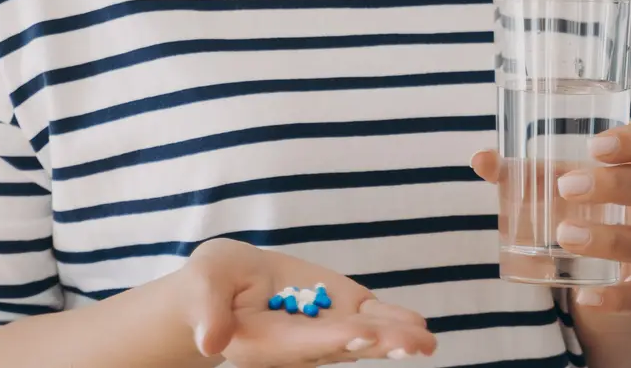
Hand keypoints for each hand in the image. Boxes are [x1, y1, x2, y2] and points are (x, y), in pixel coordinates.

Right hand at [175, 238, 436, 367]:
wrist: (227, 284)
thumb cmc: (212, 282)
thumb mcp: (205, 284)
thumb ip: (210, 312)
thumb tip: (210, 342)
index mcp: (266, 342)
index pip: (305, 342)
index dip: (335, 338)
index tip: (364, 335)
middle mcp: (302, 344)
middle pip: (343, 346)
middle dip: (378, 344)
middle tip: (412, 344)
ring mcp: (325, 328)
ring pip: (364, 336)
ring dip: (395, 338)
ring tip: (425, 341)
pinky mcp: (340, 310)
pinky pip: (370, 318)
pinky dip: (393, 320)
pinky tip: (419, 326)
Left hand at [471, 123, 630, 313]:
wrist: (617, 251)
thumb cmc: (588, 196)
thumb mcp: (560, 177)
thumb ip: (521, 169)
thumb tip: (480, 160)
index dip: (630, 142)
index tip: (594, 146)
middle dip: (612, 185)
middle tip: (566, 188)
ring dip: (609, 238)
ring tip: (565, 235)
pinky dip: (616, 298)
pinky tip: (584, 298)